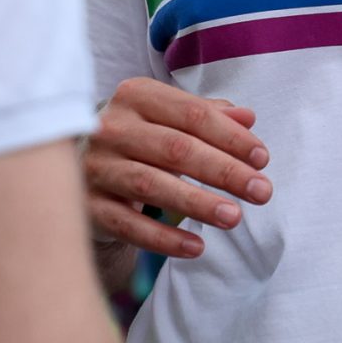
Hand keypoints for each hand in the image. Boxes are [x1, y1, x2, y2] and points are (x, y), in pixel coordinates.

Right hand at [84, 77, 272, 259]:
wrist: (78, 169)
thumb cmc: (138, 139)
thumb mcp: (169, 118)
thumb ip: (207, 116)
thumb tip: (248, 118)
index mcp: (136, 95)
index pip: (192, 114)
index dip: (231, 137)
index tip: (263, 159)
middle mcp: (111, 126)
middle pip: (176, 148)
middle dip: (224, 171)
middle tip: (262, 192)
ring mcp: (96, 166)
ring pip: (151, 184)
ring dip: (197, 203)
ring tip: (234, 217)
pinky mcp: (88, 205)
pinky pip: (128, 224)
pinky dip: (163, 238)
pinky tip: (196, 247)